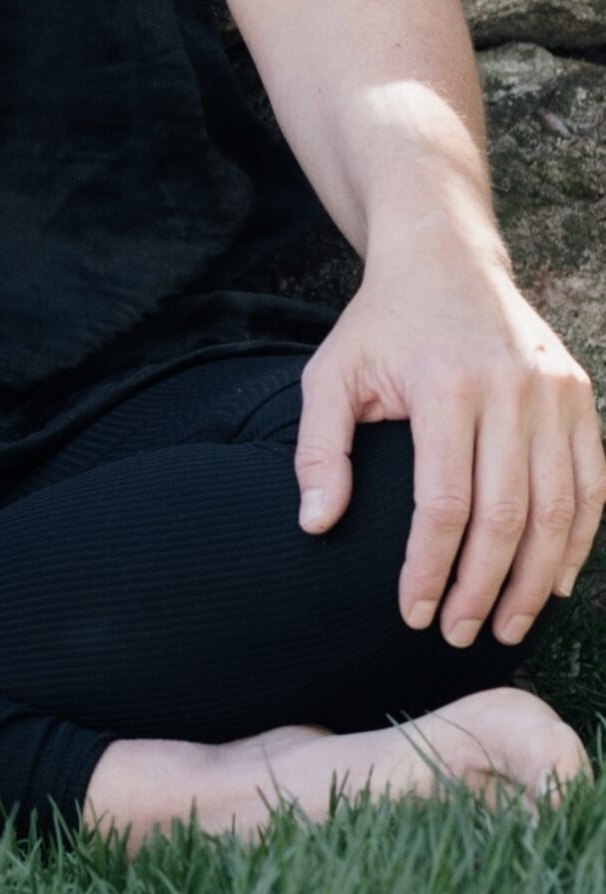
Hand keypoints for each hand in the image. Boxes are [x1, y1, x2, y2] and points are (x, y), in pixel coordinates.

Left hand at [291, 235, 605, 648]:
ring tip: (506, 625)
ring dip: (535, 579)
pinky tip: (553, 582)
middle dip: (483, 588)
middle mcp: (510, 388)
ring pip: (559, 508)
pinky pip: (592, 481)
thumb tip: (315, 524)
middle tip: (460, 636)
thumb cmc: (382, 325)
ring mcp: (553, 390)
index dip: (430, 568)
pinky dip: (578, 539)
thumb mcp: (332, 372)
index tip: (413, 614)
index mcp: (444, 384)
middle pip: (506, 515)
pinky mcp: (579, 393)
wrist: (445, 257)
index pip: (443, 503)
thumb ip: (319, 449)